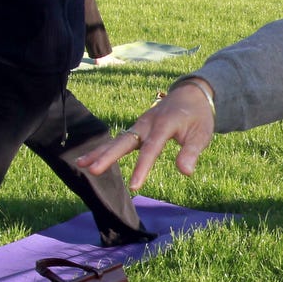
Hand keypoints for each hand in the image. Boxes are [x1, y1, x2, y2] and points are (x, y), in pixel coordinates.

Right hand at [76, 80, 215, 190]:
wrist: (191, 95)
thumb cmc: (198, 117)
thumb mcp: (202, 134)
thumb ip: (192, 152)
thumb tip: (185, 172)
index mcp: (165, 124)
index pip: (152, 148)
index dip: (142, 167)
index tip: (134, 186)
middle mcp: (147, 123)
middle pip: (125, 141)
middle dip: (108, 156)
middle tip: (93, 169)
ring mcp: (139, 125)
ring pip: (117, 140)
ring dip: (99, 152)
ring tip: (80, 164)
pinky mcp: (136, 129)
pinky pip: (118, 140)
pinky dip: (103, 149)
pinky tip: (87, 160)